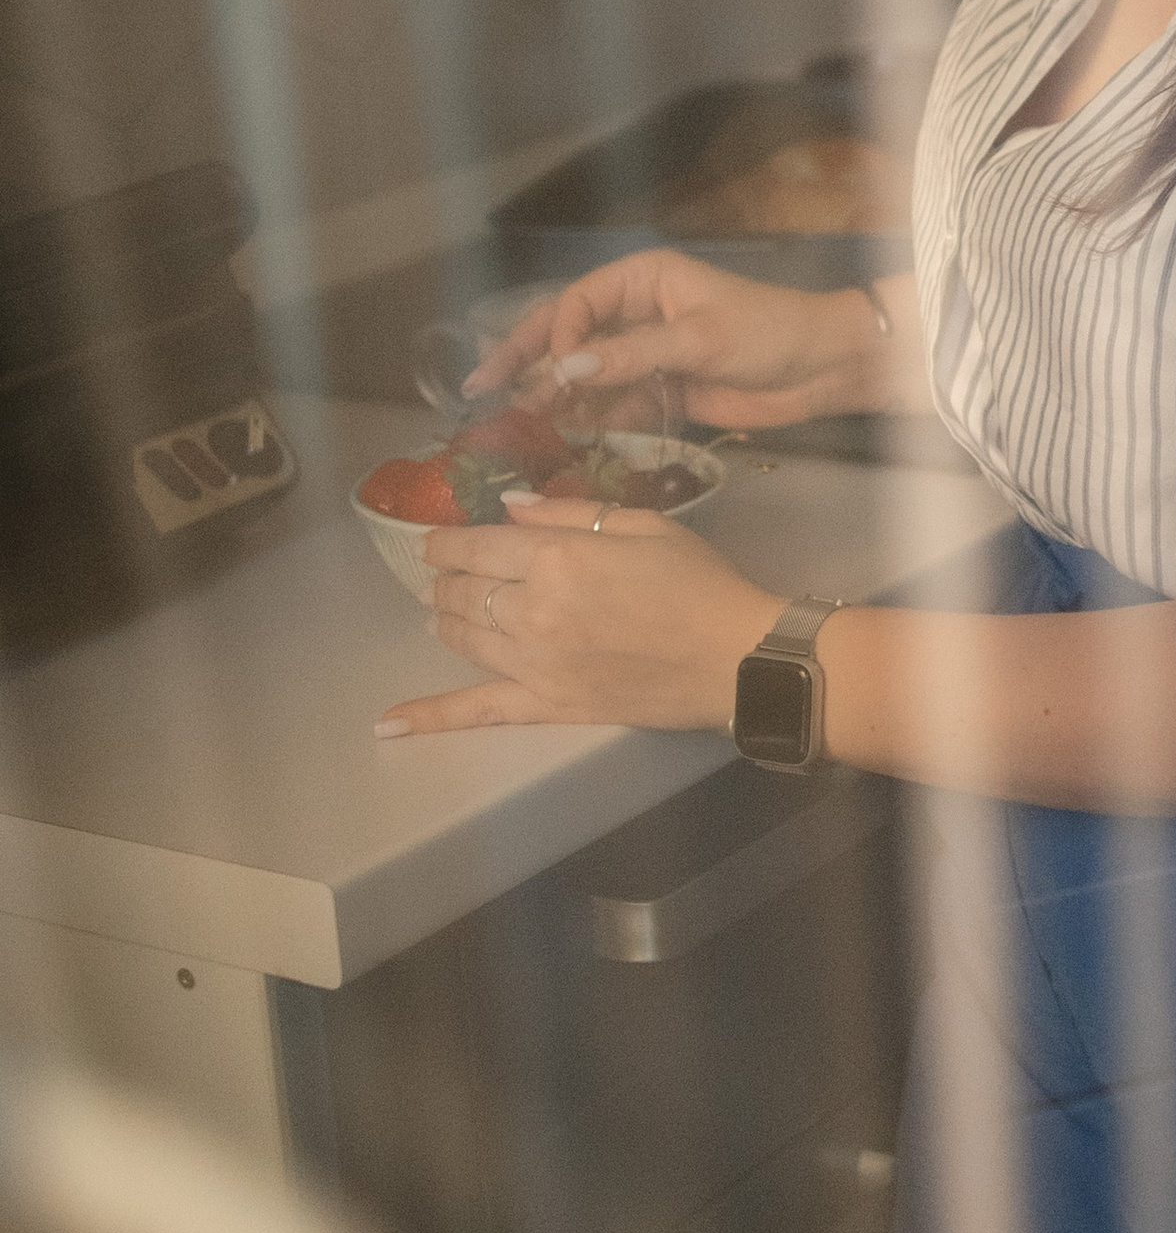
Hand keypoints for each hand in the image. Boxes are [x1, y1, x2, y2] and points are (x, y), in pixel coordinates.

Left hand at [375, 497, 785, 736]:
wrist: (733, 657)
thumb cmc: (698, 582)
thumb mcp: (642, 523)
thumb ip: (569, 511)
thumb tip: (508, 507)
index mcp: (555, 557)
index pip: (477, 545)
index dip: (448, 541)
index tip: (437, 541)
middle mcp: (531, 609)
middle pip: (462, 590)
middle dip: (446, 579)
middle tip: (444, 575)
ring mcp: (534, 662)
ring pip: (462, 637)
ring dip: (441, 620)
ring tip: (436, 614)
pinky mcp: (546, 705)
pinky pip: (478, 711)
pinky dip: (430, 717)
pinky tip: (386, 725)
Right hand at [465, 251, 926, 429]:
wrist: (821, 370)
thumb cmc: (767, 334)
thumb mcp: (698, 340)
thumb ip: (630, 357)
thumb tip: (565, 371)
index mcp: (644, 279)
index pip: (578, 303)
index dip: (555, 337)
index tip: (550, 374)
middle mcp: (637, 312)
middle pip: (569, 335)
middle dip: (527, 361)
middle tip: (481, 389)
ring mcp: (647, 353)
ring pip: (587, 376)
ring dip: (555, 399)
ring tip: (515, 427)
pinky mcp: (661, 390)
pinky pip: (613, 404)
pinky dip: (587, 421)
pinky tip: (558, 440)